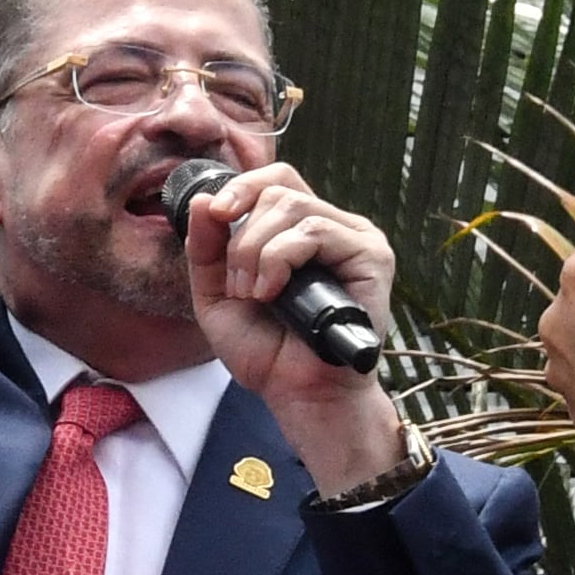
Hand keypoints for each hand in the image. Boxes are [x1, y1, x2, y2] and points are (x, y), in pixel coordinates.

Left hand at [183, 162, 406, 493]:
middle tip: (238, 285)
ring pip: (294, 208)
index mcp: (301, 231)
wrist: (298, 395)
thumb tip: (203, 199)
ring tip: (254, 294)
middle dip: (242, 236)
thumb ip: (205, 248)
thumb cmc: (267, 351)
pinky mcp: (371, 256)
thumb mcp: (217, 295)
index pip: (277, 179)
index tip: (216, 213)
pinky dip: (281, 258)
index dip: (244, 186)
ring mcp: (355, 240)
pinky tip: (273, 292)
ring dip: (256, 251)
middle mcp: (333, 228)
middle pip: (279, 191)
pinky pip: (317, 230)